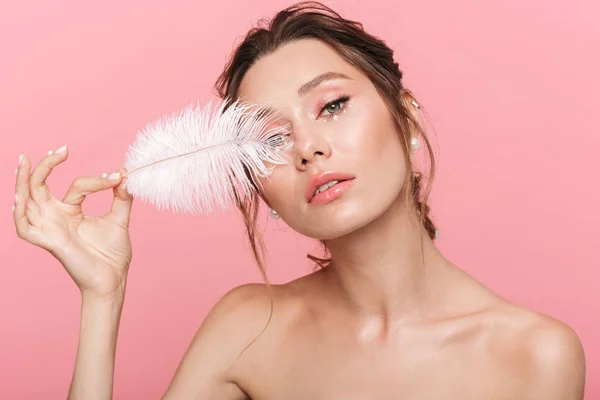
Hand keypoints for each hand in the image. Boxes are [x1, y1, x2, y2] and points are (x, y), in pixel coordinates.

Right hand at [13, 146, 133, 300]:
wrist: (114, 279)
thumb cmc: (113, 254)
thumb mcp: (119, 219)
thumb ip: (122, 197)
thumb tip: (125, 174)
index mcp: (70, 212)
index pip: (76, 186)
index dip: (97, 180)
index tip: (117, 176)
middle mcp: (55, 218)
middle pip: (37, 186)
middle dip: (43, 166)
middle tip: (59, 150)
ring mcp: (50, 230)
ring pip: (25, 202)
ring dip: (22, 182)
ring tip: (25, 162)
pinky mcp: (50, 243)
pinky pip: (25, 229)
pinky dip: (19, 215)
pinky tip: (19, 199)